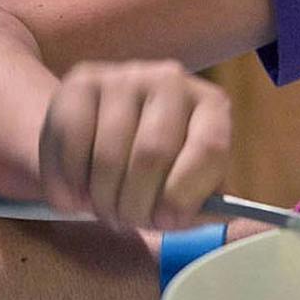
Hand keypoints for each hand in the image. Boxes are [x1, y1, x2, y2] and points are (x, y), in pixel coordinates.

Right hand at [38, 60, 231, 229]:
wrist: (99, 136)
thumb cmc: (155, 171)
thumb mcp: (188, 188)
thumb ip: (206, 205)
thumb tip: (227, 217)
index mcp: (211, 106)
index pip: (209, 147)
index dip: (185, 194)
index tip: (165, 222)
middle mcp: (171, 80)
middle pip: (153, 154)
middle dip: (136, 204)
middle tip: (127, 223)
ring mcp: (125, 77)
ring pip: (109, 155)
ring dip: (102, 199)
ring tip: (104, 210)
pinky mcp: (82, 82)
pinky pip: (73, 142)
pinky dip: (71, 181)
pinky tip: (78, 193)